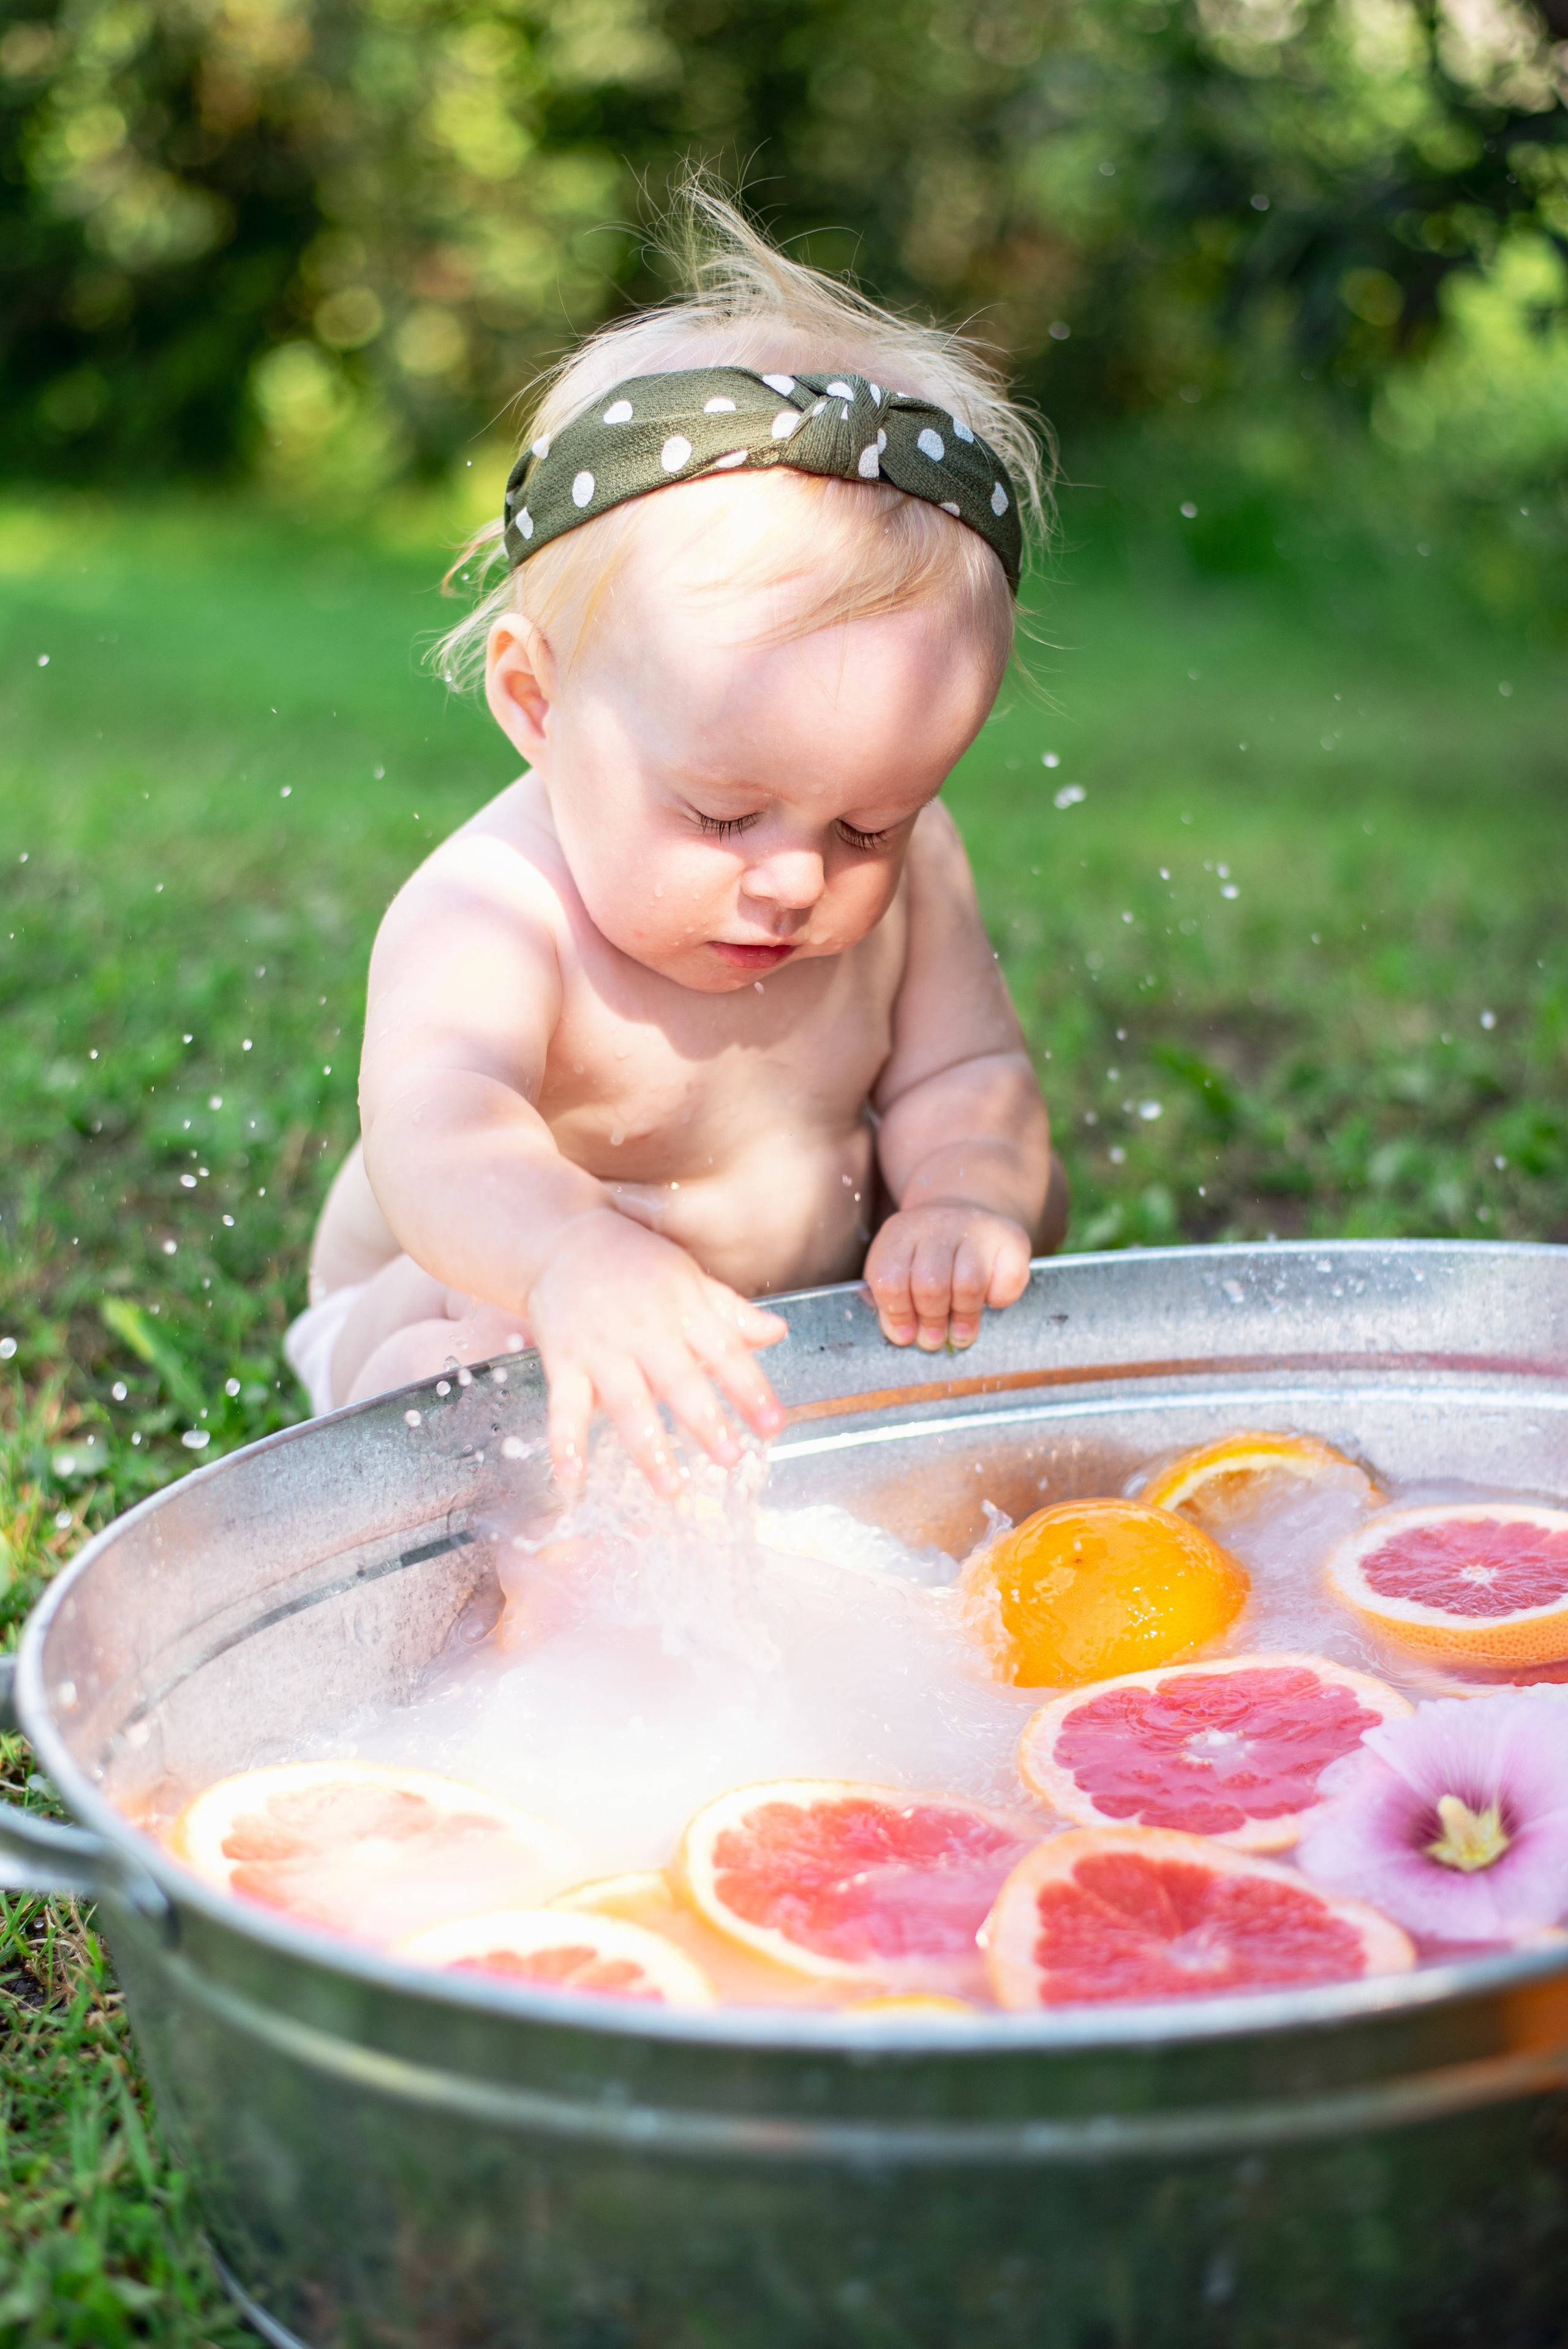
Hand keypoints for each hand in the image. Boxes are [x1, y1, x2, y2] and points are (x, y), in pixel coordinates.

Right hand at [525, 1210, 785, 1495]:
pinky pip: (564, 1408)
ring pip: (627, 1403)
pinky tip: (573, 1481)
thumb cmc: (634, 1262)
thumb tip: (777, 1333)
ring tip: (670, 1487)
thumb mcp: (688, 1277)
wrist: (562, 1239)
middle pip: (679, 1381)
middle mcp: (644, 1331)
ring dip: (647, 1448)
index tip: (774, 1425)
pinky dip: (566, 1445)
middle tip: (730, 1459)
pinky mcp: (563, 1362)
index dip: (751, 1389)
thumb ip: (730, 1312)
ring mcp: (601, 1349)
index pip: (725, 1353)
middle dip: (705, 1422)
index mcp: (682, 1309)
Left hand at [864, 1201, 1031, 1350]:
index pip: (890, 1281)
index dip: (898, 1316)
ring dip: (965, 1317)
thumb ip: (894, 1302)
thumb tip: (905, 1336)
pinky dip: (1000, 1300)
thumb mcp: (899, 1269)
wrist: (966, 1209)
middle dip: (933, 1322)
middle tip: (935, 1338)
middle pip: (930, 1286)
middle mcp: (937, 1222)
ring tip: (961, 1331)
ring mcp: (976, 1226)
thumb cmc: (926, 1254)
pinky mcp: (1011, 1234)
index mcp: (900, 1232)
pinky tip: (990, 1300)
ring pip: (969, 1285)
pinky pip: (1008, 1280)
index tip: (906, 1336)